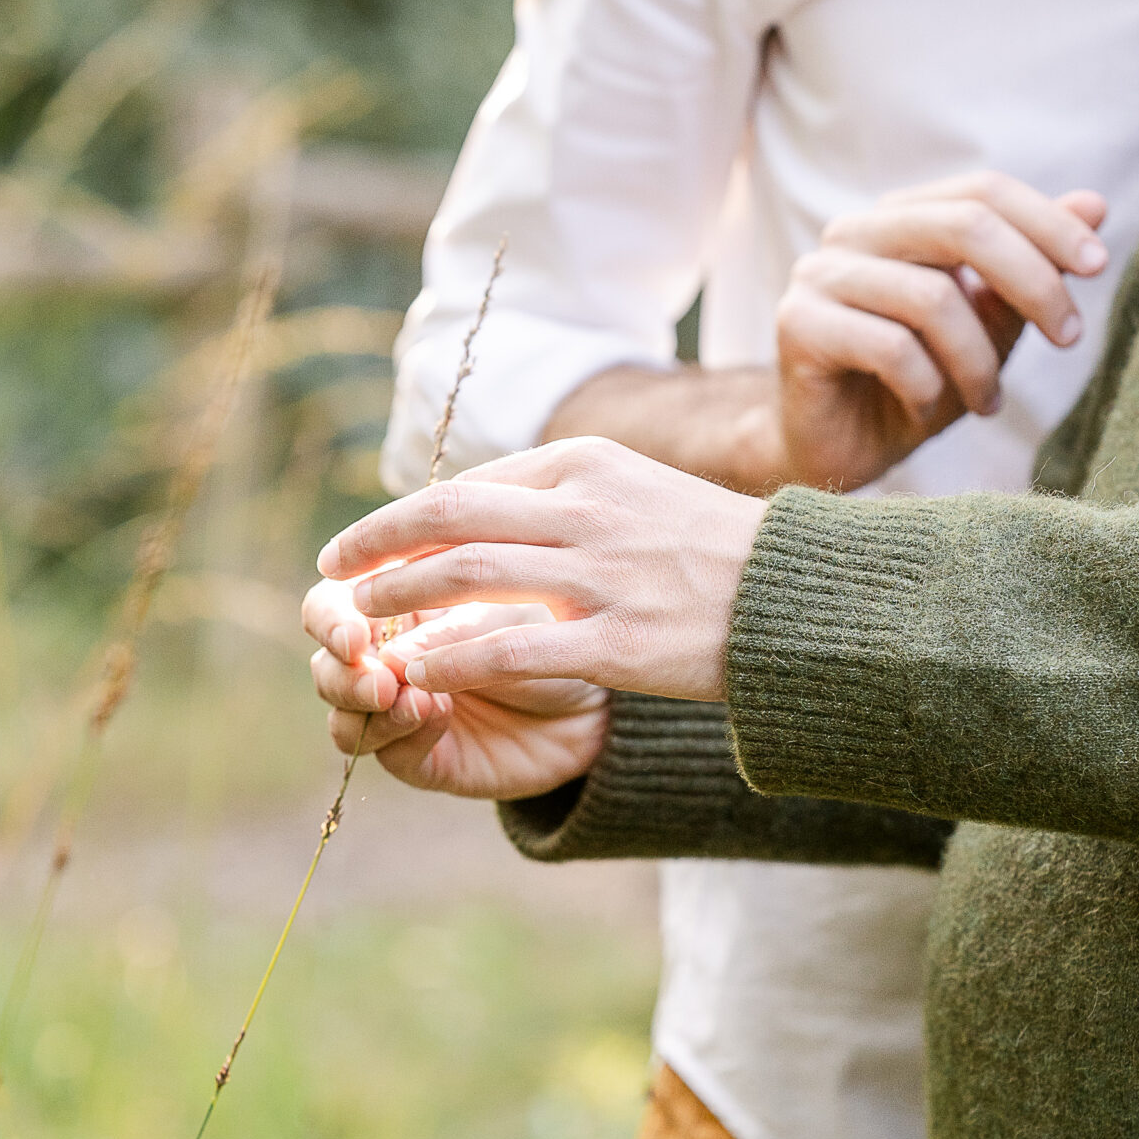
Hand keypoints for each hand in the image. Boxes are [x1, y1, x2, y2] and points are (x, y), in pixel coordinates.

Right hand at [303, 580, 608, 798]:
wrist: (597, 701)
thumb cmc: (553, 636)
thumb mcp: (507, 617)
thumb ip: (448, 632)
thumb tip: (385, 657)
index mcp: (396, 603)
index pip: (333, 605)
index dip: (330, 618)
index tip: (353, 633)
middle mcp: (387, 658)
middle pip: (327, 666)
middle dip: (342, 673)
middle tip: (378, 679)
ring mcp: (400, 711)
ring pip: (343, 716)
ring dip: (363, 708)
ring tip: (402, 697)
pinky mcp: (421, 759)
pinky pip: (389, 753)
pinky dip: (402, 734)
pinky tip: (435, 714)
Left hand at [315, 436, 766, 701]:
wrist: (804, 600)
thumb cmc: (721, 553)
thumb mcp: (642, 494)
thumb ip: (568, 498)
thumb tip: (489, 511)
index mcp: (590, 466)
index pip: (471, 484)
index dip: (405, 517)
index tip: (366, 544)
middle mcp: (588, 509)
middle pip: (450, 516)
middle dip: (378, 544)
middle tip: (334, 573)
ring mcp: (602, 575)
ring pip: (467, 575)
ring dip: (399, 599)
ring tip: (361, 623)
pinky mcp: (618, 642)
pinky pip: (509, 647)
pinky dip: (450, 659)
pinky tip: (418, 673)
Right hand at [774, 173, 1109, 489]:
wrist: (836, 454)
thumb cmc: (914, 388)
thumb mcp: (988, 328)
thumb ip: (1031, 267)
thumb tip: (1095, 205)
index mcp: (899, 220)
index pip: (982, 191)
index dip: (1048, 223)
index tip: (1099, 267)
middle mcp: (854, 233)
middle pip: (963, 226)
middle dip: (1033, 282)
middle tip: (1072, 337)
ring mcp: (819, 275)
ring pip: (932, 297)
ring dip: (979, 361)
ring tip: (988, 403)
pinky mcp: (798, 325)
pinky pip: (890, 347)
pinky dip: (927, 386)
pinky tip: (927, 411)